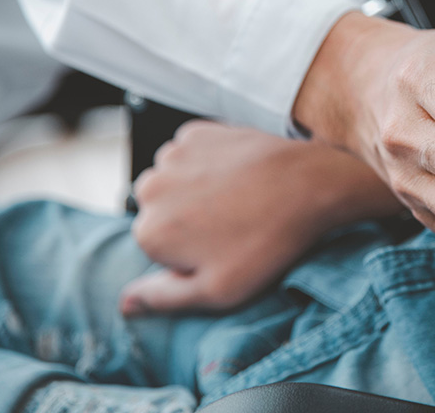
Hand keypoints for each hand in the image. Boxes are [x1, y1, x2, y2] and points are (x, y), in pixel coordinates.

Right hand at [119, 121, 399, 314]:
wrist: (309, 185)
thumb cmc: (267, 241)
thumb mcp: (218, 290)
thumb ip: (162, 298)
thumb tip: (124, 303)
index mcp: (150, 232)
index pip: (155, 248)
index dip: (188, 253)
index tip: (220, 249)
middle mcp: (151, 188)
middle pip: (159, 211)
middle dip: (185, 219)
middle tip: (231, 224)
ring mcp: (173, 155)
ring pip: (173, 179)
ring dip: (195, 188)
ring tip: (237, 199)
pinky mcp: (197, 132)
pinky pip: (191, 153)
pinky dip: (208, 162)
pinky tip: (238, 174)